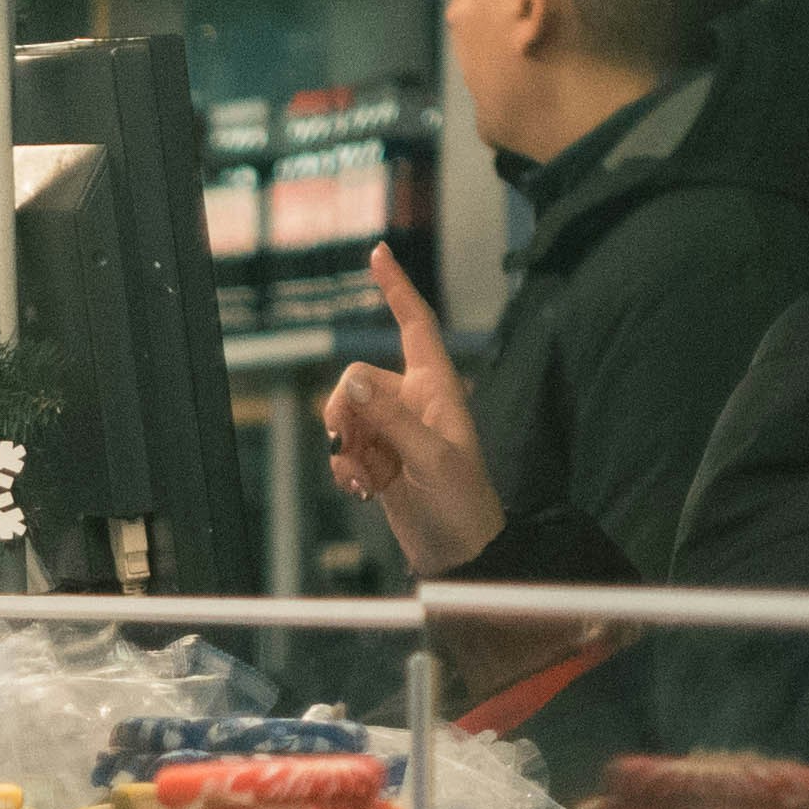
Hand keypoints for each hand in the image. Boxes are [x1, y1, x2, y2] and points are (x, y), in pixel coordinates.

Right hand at [318, 248, 506, 573]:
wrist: (459, 555)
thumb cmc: (464, 505)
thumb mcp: (432, 458)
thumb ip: (390, 417)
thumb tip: (351, 380)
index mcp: (438, 388)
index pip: (416, 325)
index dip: (398, 288)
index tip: (379, 254)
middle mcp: (413, 402)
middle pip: (356, 380)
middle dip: (346, 413)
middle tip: (353, 446)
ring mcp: (393, 432)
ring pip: (344, 416)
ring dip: (348, 449)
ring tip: (371, 479)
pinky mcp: (378, 460)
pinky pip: (344, 450)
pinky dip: (347, 470)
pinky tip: (366, 491)